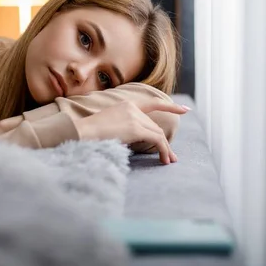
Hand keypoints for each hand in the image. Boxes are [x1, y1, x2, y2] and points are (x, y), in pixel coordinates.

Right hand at [74, 100, 188, 163]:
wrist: (80, 133)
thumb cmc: (89, 135)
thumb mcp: (109, 127)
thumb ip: (125, 129)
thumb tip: (137, 141)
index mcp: (125, 105)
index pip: (153, 103)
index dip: (170, 106)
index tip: (185, 110)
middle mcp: (131, 107)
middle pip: (154, 126)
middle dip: (164, 142)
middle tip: (171, 157)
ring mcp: (134, 116)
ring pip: (157, 133)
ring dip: (165, 149)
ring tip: (168, 161)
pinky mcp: (135, 127)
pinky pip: (156, 139)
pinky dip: (163, 149)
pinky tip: (164, 159)